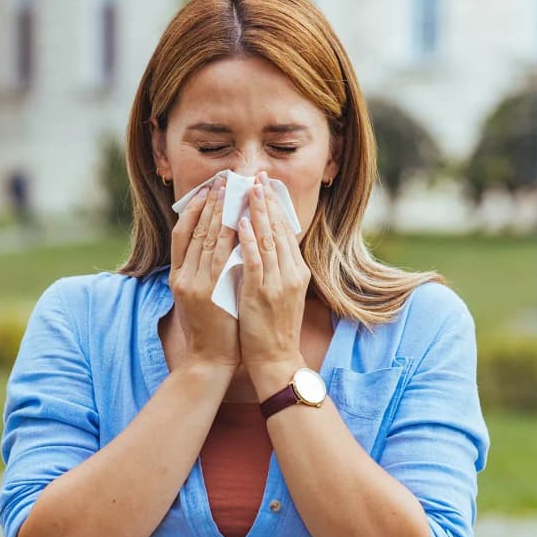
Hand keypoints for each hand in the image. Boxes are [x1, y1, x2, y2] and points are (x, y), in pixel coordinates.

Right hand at [169, 175, 240, 369]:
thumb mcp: (198, 296)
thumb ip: (202, 270)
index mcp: (177, 276)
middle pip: (195, 230)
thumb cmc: (210, 328)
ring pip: (207, 239)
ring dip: (221, 212)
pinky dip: (230, 237)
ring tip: (233, 191)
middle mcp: (182, 276)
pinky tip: (240, 220)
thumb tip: (217, 242)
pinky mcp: (208, 293)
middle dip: (210, 203)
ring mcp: (194, 284)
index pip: (182, 233)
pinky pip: (221, 257)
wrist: (211, 359)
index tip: (207, 190)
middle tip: (223, 180)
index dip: (194, 209)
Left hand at [236, 172, 309, 391]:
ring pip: (267, 239)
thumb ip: (276, 268)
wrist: (276, 359)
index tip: (265, 186)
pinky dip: (248, 240)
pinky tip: (240, 222)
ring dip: (256, 212)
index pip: (285, 231)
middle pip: (278, 229)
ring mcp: (278, 282)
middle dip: (266, 201)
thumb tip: (262, 243)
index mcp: (296, 271)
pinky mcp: (262, 293)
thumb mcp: (281, 293)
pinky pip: (255, 261)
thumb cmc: (273, 328)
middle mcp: (291, 273)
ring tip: (248, 189)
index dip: (274, 207)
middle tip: (258, 176)